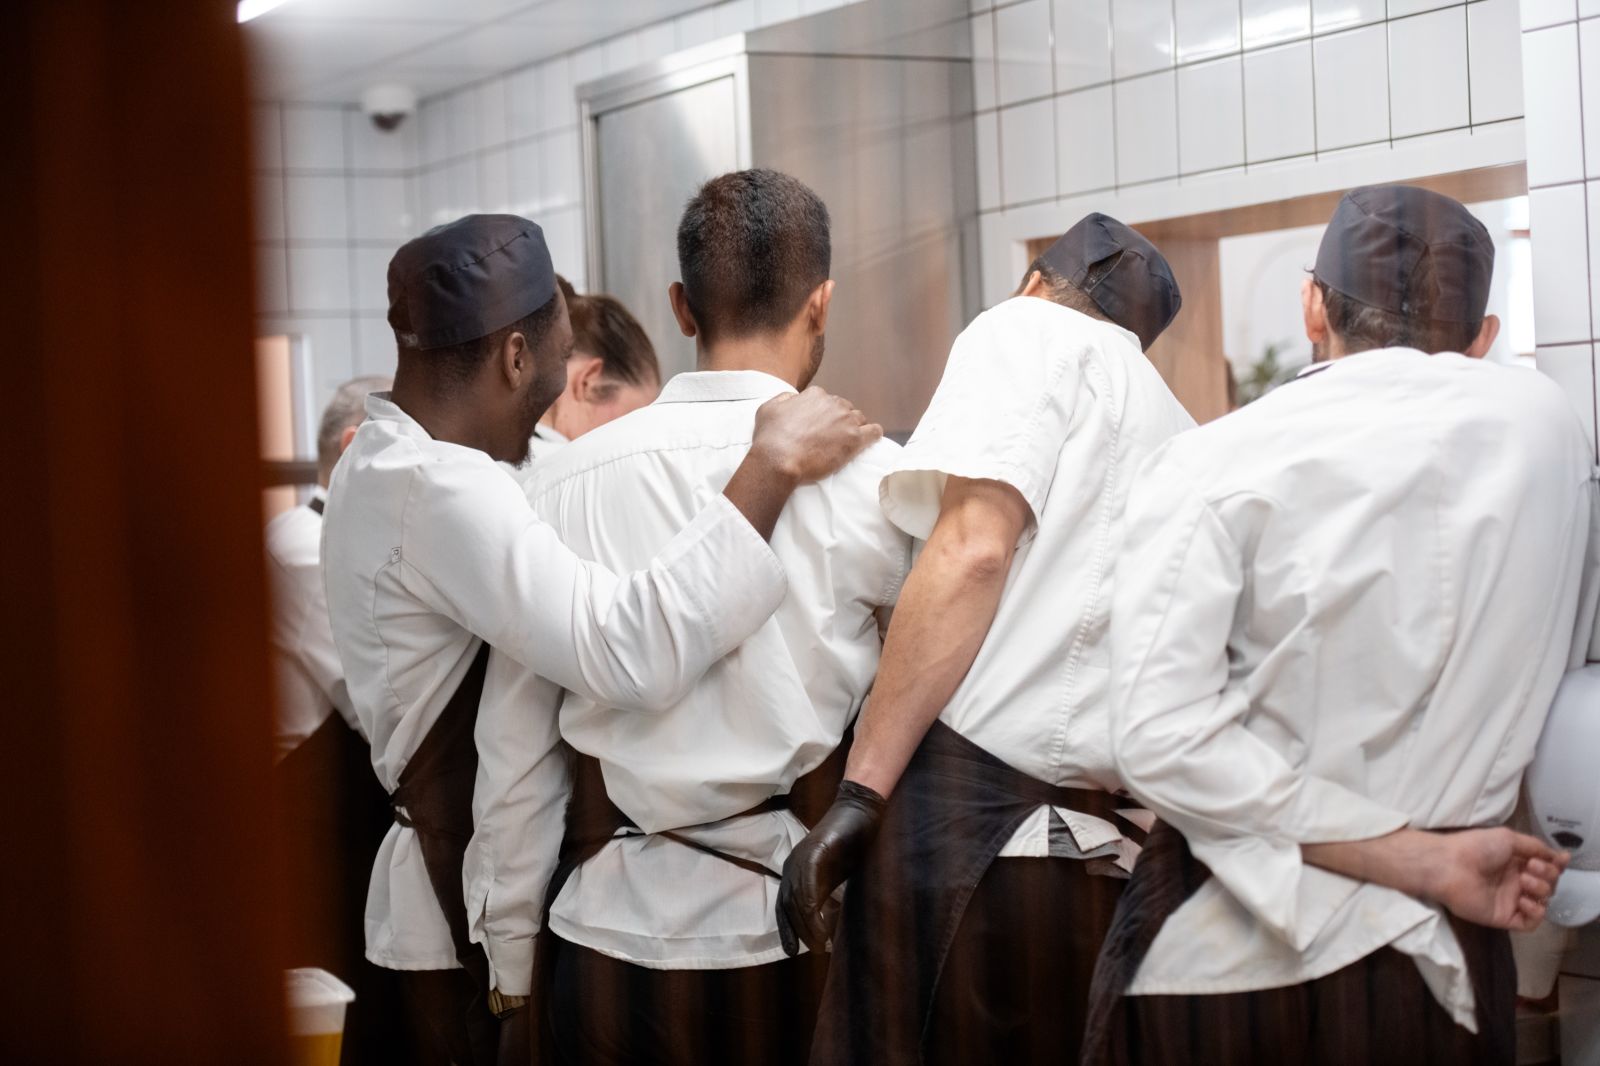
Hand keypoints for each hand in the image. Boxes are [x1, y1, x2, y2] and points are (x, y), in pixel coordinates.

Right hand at [751, 387, 881, 485]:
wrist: (779, 460)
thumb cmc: (770, 437)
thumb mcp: (768, 408)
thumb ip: (785, 399)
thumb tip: (794, 398)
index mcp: (815, 395)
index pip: (827, 401)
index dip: (824, 414)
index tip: (819, 426)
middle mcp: (833, 404)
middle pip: (844, 409)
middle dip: (840, 420)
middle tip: (831, 437)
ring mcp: (846, 421)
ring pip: (859, 419)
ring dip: (854, 428)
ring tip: (847, 442)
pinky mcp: (855, 439)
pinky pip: (874, 432)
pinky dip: (873, 435)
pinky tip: (870, 440)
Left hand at [777, 780, 886, 955]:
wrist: (861, 812)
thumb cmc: (851, 844)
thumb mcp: (834, 875)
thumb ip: (826, 894)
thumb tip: (826, 925)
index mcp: (795, 871)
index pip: (784, 906)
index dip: (787, 930)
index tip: (792, 951)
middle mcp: (793, 864)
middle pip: (788, 906)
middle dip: (798, 931)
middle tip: (815, 950)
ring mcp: (802, 857)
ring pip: (797, 898)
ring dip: (807, 924)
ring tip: (819, 942)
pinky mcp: (815, 851)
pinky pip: (808, 883)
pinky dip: (812, 905)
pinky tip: (821, 922)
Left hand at [1421, 828, 1568, 930]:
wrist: (1450, 866)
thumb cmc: (1476, 847)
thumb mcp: (1508, 838)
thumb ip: (1535, 847)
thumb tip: (1559, 856)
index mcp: (1516, 863)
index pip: (1546, 868)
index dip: (1555, 866)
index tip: (1559, 860)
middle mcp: (1516, 882)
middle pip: (1548, 885)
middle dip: (1547, 875)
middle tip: (1531, 868)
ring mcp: (1510, 900)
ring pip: (1542, 902)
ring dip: (1541, 890)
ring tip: (1523, 881)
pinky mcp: (1504, 917)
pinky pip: (1530, 922)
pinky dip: (1535, 913)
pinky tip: (1523, 900)